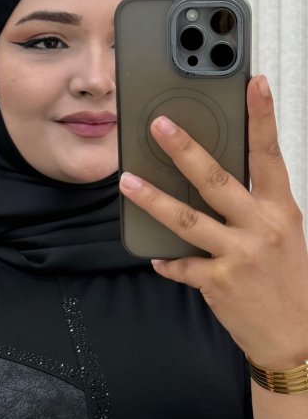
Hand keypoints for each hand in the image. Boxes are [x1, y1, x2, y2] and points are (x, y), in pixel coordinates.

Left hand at [119, 76, 307, 368]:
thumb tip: (215, 182)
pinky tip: (155, 257)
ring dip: (154, 199)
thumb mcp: (282, 235)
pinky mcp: (218, 281)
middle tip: (160, 126)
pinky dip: (166, 261)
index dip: (262, 117)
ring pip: (188, 219)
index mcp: (281, 210)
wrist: (294, 335)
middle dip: (186, 150)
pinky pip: (181, 265)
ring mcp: (239, 255)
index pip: (271, 154)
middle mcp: (261, 227)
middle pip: (217, 180)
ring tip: (128, 181)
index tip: (253, 83)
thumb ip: (253, 207)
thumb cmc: (285, 281)